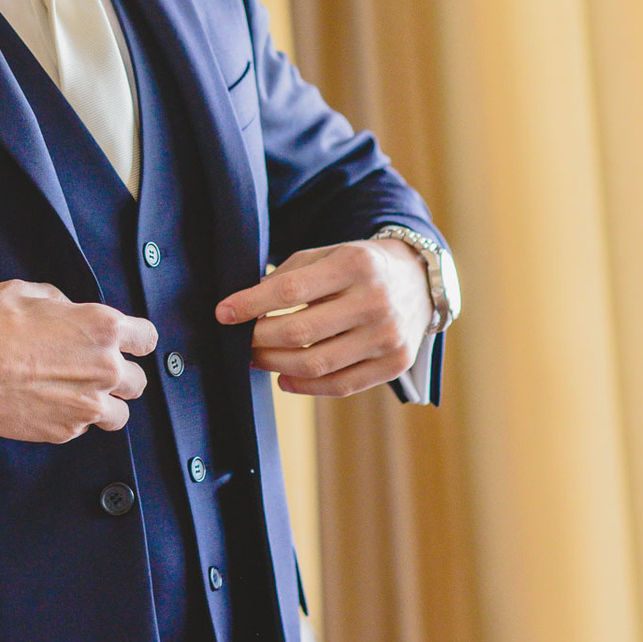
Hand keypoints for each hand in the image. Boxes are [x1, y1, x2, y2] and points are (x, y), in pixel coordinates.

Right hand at [0, 280, 157, 442]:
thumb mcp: (33, 293)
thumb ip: (66, 306)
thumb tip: (71, 315)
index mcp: (103, 328)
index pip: (147, 339)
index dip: (136, 342)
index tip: (127, 345)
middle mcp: (105, 368)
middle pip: (138, 381)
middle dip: (120, 376)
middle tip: (94, 372)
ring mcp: (87, 404)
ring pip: (120, 414)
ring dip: (105, 405)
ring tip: (79, 396)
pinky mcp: (66, 431)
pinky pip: (83, 429)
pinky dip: (72, 420)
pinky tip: (50, 405)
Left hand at [214, 238, 432, 397]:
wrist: (418, 281)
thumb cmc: (360, 267)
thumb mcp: (328, 254)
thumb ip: (289, 275)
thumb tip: (245, 305)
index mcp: (355, 264)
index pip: (291, 289)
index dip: (251, 304)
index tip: (224, 313)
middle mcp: (375, 301)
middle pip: (300, 332)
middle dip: (258, 339)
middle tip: (239, 341)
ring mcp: (388, 336)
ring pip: (317, 364)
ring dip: (275, 365)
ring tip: (256, 359)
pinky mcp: (395, 364)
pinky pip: (341, 385)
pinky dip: (305, 387)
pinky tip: (284, 378)